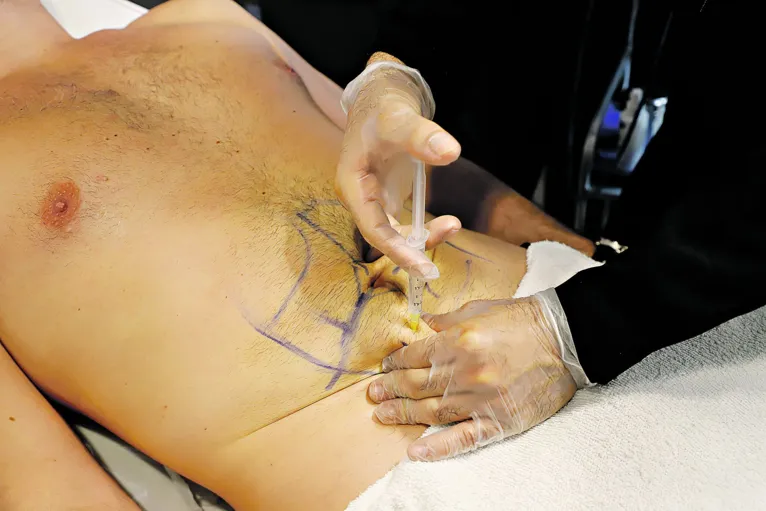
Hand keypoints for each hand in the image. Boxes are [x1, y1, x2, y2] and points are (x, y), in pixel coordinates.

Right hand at [336, 52, 461, 278]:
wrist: (381, 96)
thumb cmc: (383, 107)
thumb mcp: (400, 118)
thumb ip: (422, 135)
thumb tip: (450, 152)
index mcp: (352, 185)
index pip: (372, 228)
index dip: (395, 250)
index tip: (421, 266)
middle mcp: (361, 198)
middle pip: (383, 237)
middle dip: (409, 254)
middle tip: (434, 271)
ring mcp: (374, 200)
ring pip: (395, 234)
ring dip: (421, 239)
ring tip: (453, 226)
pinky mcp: (389, 198)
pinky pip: (405, 224)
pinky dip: (425, 229)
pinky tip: (449, 223)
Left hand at [368, 296, 576, 460]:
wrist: (565, 337)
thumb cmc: (522, 320)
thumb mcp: (479, 308)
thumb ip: (447, 319)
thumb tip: (422, 323)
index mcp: (457, 340)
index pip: (414, 356)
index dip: (395, 363)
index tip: (385, 369)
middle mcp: (465, 371)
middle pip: (416, 384)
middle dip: (391, 388)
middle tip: (373, 394)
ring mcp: (482, 398)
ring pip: (431, 410)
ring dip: (403, 413)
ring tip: (383, 415)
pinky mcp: (500, 420)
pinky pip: (464, 437)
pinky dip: (438, 446)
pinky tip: (415, 451)